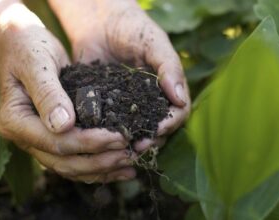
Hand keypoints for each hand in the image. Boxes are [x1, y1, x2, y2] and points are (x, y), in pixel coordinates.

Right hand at [0, 4, 135, 182]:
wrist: (21, 43)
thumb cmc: (28, 46)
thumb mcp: (37, 63)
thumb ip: (48, 93)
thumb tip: (63, 126)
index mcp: (15, 121)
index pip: (56, 142)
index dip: (89, 143)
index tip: (119, 137)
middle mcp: (24, 138)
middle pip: (64, 162)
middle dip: (100, 161)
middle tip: (130, 155)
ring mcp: (37, 141)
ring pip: (70, 167)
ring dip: (101, 169)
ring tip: (130, 165)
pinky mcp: (52, 138)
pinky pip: (74, 159)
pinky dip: (97, 165)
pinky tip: (120, 166)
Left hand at [49, 0, 190, 151]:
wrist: (98, 21)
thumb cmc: (132, 27)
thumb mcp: (154, 42)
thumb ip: (169, 67)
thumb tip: (180, 99)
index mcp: (167, 89)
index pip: (178, 113)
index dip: (171, 124)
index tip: (158, 129)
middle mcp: (149, 102)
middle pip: (158, 129)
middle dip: (150, 139)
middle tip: (136, 146)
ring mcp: (127, 106)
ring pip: (134, 132)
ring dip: (130, 143)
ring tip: (120, 149)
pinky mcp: (105, 107)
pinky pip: (109, 125)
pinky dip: (107, 135)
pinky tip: (100, 140)